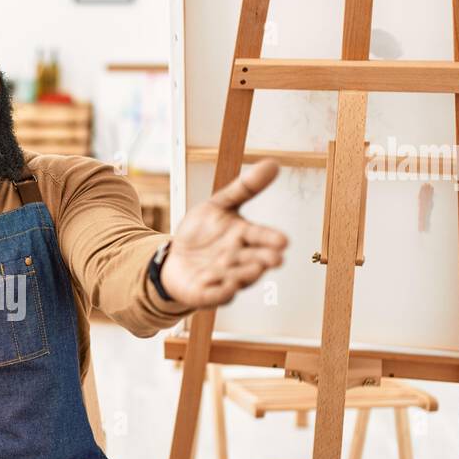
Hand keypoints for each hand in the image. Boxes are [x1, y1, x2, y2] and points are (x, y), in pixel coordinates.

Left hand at [158, 159, 287, 309]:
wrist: (174, 258)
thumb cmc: (202, 233)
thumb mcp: (219, 205)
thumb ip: (245, 188)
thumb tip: (274, 163)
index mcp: (243, 237)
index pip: (260, 236)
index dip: (271, 239)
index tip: (284, 240)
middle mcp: (237, 259)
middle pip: (254, 260)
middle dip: (265, 260)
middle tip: (277, 259)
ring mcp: (223, 277)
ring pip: (238, 278)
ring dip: (246, 276)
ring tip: (255, 271)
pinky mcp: (206, 292)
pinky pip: (216, 295)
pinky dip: (221, 293)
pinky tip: (226, 289)